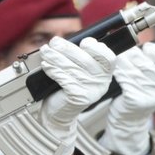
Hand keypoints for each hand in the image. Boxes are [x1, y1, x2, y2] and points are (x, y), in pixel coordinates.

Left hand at [38, 37, 115, 154]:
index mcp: (105, 73)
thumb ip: (79, 56)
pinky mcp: (79, 97)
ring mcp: (91, 91)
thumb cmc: (68, 88)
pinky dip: (53, 70)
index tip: (84, 42)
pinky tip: (46, 65)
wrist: (59, 113)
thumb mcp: (78, 70)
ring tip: (45, 51)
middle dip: (67, 48)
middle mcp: (101, 82)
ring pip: (72, 68)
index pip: (109, 58)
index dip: (97, 48)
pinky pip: (64, 79)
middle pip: (86, 60)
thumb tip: (65, 41)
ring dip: (56, 57)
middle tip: (54, 42)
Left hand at [101, 43, 154, 154]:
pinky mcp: (135, 100)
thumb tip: (145, 41)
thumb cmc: (140, 93)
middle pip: (145, 63)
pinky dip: (118, 73)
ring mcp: (149, 95)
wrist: (129, 119)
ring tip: (120, 64)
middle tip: (127, 56)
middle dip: (133, 55)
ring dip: (123, 63)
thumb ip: (153, 63)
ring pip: (132, 68)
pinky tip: (117, 74)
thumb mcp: (153, 79)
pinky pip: (124, 78)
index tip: (147, 48)